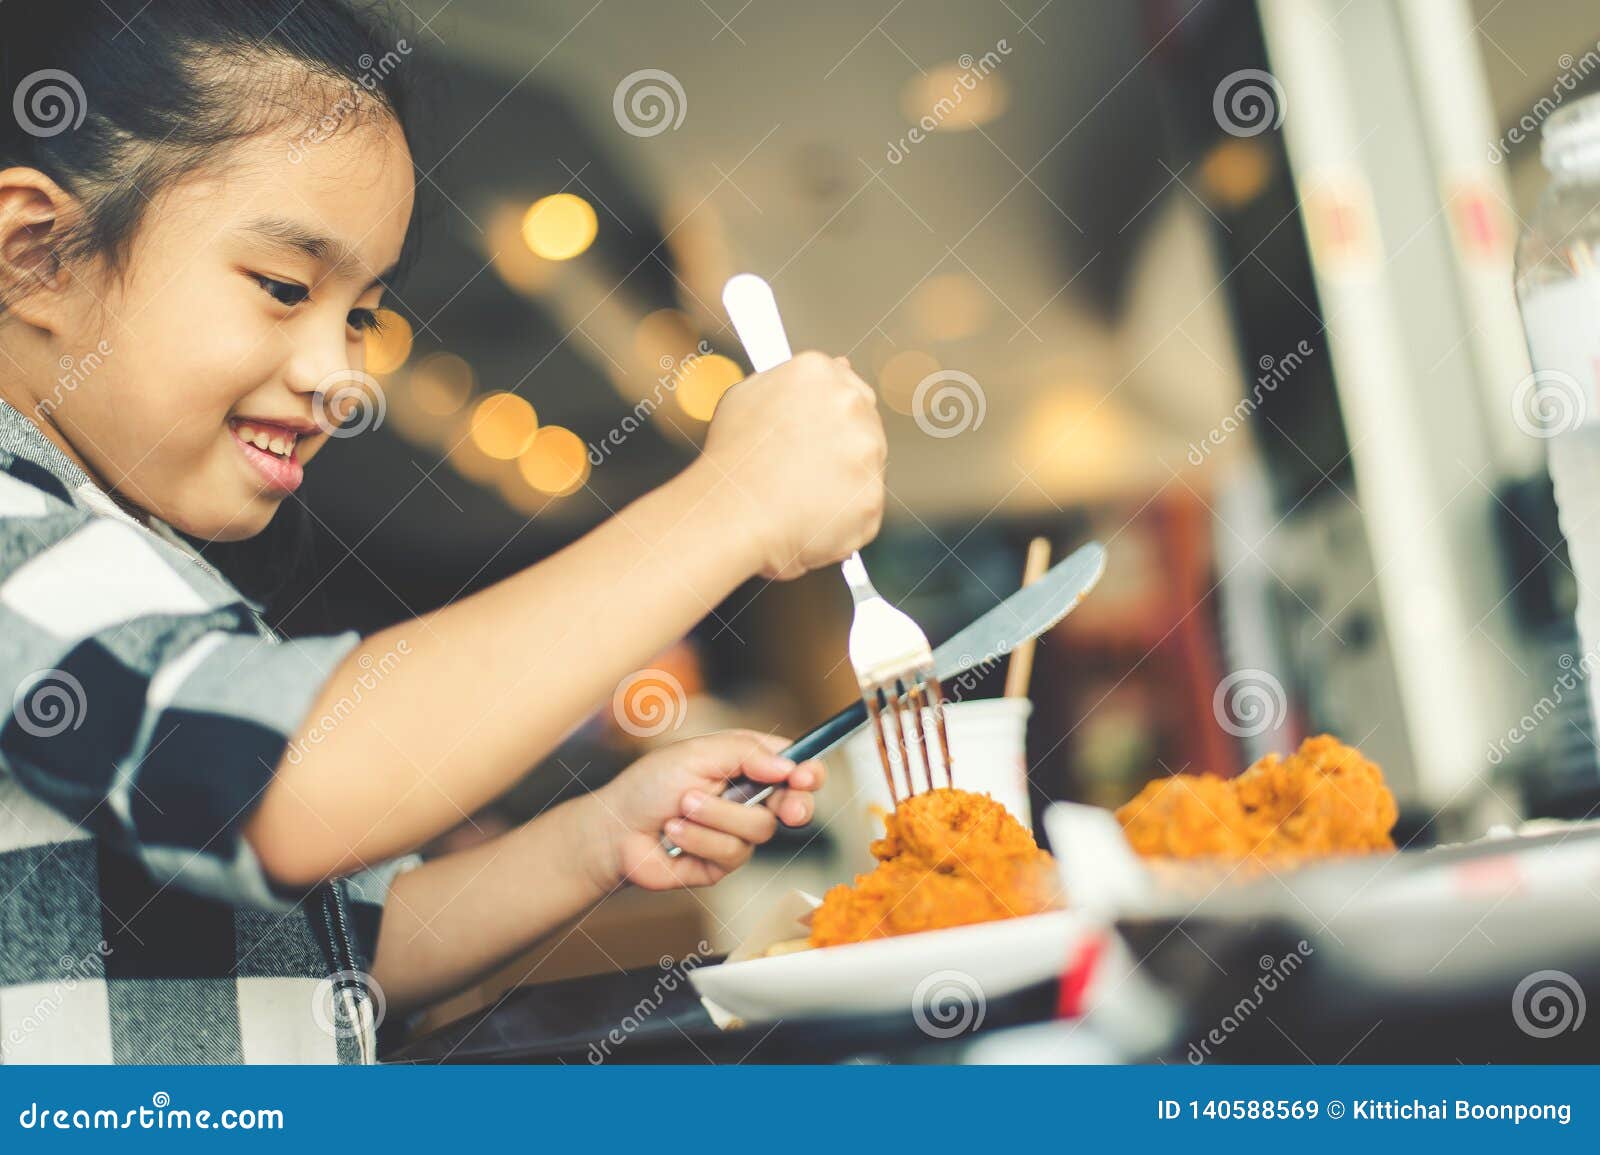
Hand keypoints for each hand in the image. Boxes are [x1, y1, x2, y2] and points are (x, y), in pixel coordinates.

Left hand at [584, 730, 826, 889]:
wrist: (614, 829)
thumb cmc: (649, 784)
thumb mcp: (697, 753)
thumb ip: (746, 753)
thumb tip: (787, 764)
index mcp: (746, 764)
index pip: (793, 766)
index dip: (808, 772)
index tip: (807, 776)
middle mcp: (747, 798)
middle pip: (794, 804)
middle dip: (794, 805)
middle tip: (790, 808)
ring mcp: (737, 833)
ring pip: (760, 829)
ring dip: (718, 816)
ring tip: (683, 806)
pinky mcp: (722, 864)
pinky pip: (732, 853)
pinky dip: (701, 839)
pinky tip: (675, 832)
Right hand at [699, 351, 886, 579]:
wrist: (730, 514)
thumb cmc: (731, 457)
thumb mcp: (746, 396)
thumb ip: (791, 379)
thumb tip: (838, 365)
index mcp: (817, 371)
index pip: (847, 387)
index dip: (832, 418)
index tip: (819, 438)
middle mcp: (850, 403)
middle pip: (864, 425)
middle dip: (842, 448)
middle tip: (804, 472)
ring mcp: (867, 450)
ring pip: (866, 468)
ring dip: (844, 482)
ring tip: (799, 496)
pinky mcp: (872, 496)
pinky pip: (863, 508)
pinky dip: (843, 517)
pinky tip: (810, 518)